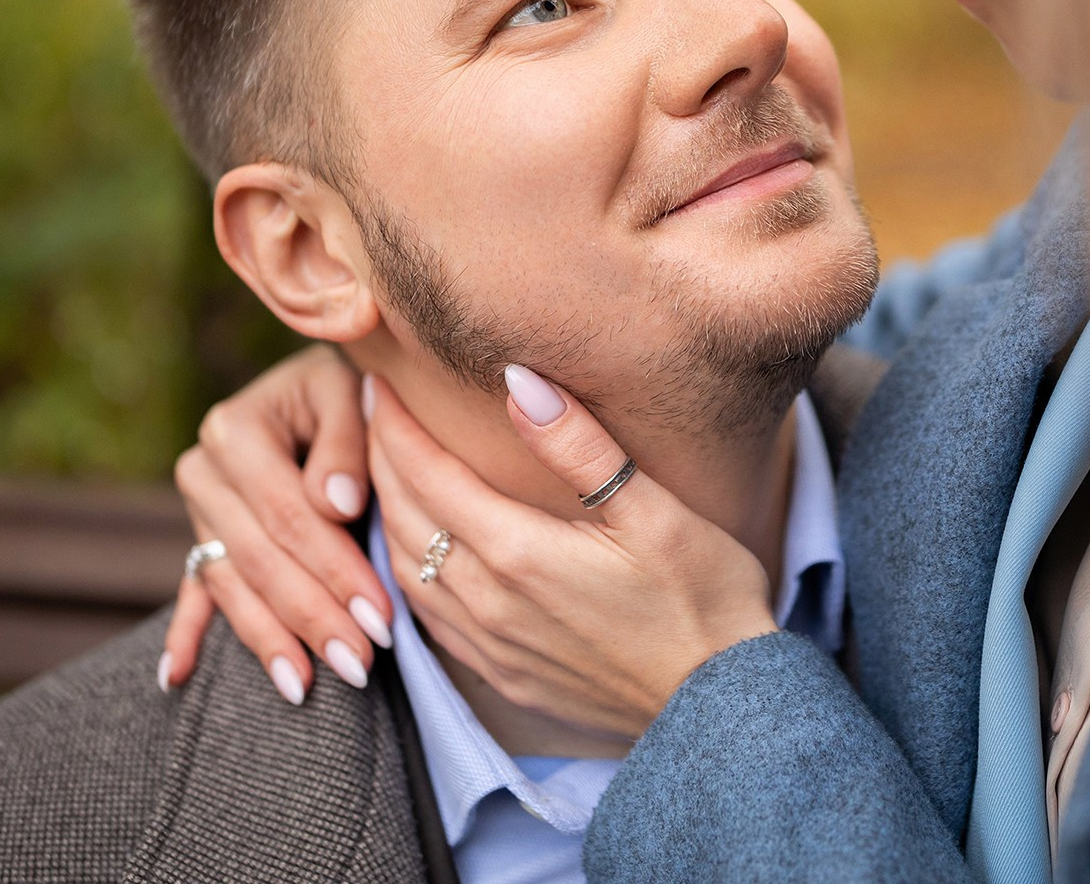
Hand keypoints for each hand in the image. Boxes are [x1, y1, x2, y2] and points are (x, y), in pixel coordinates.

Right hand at [160, 344, 392, 703]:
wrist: (316, 389)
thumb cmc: (349, 391)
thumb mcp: (355, 394)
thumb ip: (347, 441)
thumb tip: (337, 504)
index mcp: (235, 430)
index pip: (290, 517)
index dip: (335, 570)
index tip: (379, 617)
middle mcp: (203, 471)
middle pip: (261, 560)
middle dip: (312, 617)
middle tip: (357, 664)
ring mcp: (195, 510)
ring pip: (232, 586)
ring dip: (268, 640)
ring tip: (304, 688)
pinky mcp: (199, 538)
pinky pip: (192, 591)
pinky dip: (185, 636)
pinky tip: (174, 678)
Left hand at [367, 368, 778, 737]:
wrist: (719, 709)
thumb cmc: (703, 600)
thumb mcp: (653, 511)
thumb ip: (579, 446)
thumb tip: (518, 380)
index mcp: (518, 552)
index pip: (427, 475)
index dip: (394, 426)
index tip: (376, 384)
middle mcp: (488, 602)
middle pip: (403, 519)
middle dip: (380, 461)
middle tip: (370, 414)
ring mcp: (491, 646)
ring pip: (405, 571)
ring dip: (387, 516)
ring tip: (385, 473)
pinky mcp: (503, 676)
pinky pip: (429, 617)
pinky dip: (408, 572)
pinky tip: (418, 554)